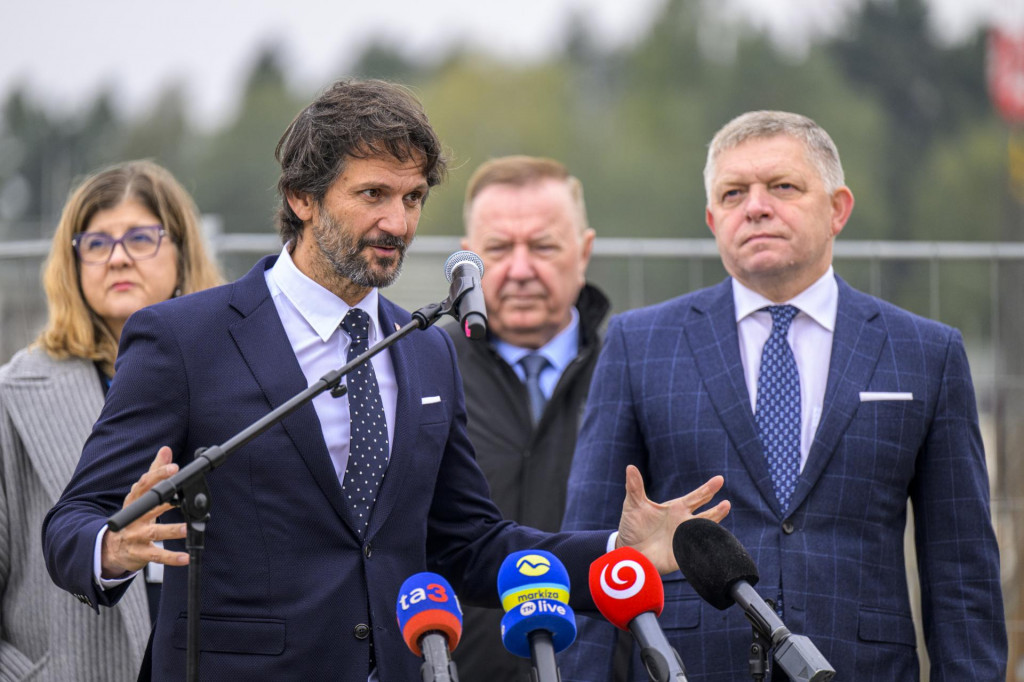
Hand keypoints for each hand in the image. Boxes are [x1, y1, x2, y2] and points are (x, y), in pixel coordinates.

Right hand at [100, 446, 188, 577]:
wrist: (111, 548)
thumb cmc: (133, 516)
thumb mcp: (141, 494)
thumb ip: (154, 472)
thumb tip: (165, 450)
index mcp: (135, 499)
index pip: (145, 484)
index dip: (159, 475)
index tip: (174, 467)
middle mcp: (134, 517)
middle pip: (150, 507)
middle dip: (165, 502)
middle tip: (182, 496)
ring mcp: (136, 535)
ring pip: (154, 532)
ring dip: (172, 530)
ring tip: (187, 528)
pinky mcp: (140, 553)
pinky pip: (157, 555)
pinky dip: (171, 558)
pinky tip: (185, 557)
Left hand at [616, 465, 729, 573]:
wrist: (629, 551)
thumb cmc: (632, 527)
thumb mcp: (633, 505)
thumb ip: (634, 487)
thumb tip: (630, 467)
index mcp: (676, 509)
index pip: (696, 497)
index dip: (708, 489)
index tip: (719, 479)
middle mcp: (684, 523)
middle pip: (706, 515)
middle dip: (716, 510)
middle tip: (726, 503)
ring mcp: (684, 539)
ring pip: (704, 532)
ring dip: (712, 528)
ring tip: (721, 527)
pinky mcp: (681, 555)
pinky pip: (697, 551)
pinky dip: (705, 547)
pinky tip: (714, 544)